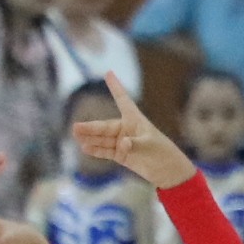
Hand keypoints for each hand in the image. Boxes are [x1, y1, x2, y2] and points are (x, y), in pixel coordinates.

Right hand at [72, 77, 193, 189]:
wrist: (167, 171)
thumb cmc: (162, 152)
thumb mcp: (150, 146)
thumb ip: (135, 144)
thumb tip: (123, 143)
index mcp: (135, 120)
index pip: (123, 100)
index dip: (116, 86)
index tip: (109, 72)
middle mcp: (126, 129)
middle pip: (105, 127)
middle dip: (90, 127)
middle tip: (75, 127)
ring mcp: (122, 143)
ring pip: (103, 139)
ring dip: (90, 138)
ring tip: (77, 137)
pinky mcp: (121, 155)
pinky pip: (105, 151)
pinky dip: (96, 150)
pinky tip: (85, 148)